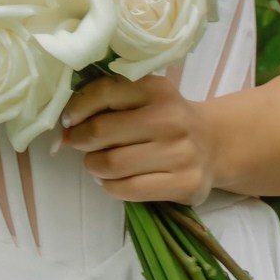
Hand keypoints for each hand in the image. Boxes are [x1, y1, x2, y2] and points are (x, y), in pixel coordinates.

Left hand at [60, 72, 217, 203]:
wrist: (213, 143)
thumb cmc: (166, 118)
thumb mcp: (145, 97)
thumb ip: (109, 101)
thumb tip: (66, 125)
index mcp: (156, 89)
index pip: (103, 92)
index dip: (77, 108)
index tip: (68, 120)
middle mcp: (171, 119)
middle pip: (102, 131)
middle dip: (80, 140)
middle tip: (77, 143)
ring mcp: (180, 154)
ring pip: (113, 164)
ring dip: (93, 165)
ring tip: (96, 163)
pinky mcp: (185, 184)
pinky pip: (129, 190)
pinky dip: (110, 186)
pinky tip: (112, 180)